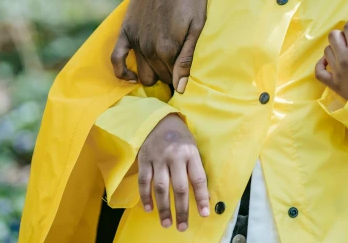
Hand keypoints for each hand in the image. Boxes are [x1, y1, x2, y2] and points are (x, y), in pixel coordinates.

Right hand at [111, 0, 206, 91]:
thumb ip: (187, 58)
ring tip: (164, 69)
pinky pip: (115, 59)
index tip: (187, 75)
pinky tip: (131, 76)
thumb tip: (181, 88)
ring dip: (152, 75)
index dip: (181, 79)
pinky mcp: (125, 31)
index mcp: (168, 48)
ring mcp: (135, 40)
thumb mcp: (197, 25)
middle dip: (169, 78)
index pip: (173, 78)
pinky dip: (121, 72)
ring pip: (142, 74)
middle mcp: (148, 48)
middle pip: (158, 77)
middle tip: (179, 69)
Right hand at [137, 114, 209, 230]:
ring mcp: (158, 158)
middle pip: (179, 187)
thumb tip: (204, 196)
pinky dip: (145, 196)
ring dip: (163, 207)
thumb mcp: (194, 149)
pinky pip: (144, 181)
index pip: (198, 179)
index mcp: (191, 153)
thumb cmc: (181, 138)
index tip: (204, 214)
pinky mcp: (144, 159)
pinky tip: (149, 209)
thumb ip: (196, 170)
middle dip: (181, 209)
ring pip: (161, 187)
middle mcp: (175, 156)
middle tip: (182, 226)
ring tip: (166, 223)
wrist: (159, 120)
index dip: (201, 197)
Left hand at [315, 16, 347, 99]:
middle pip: (333, 36)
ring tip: (346, 50)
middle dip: (343, 33)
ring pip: (326, 50)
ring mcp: (336, 72)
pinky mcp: (333, 84)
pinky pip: (319, 71)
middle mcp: (344, 58)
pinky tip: (329, 62)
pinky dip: (322, 64)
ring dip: (335, 47)